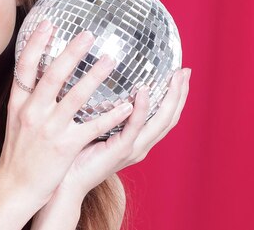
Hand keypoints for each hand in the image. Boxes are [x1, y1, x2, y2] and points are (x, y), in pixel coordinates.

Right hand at [0, 21, 137, 212]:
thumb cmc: (18, 152)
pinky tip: (127, 105)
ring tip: (111, 60)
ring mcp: (49, 129)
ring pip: (75, 97)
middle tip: (89, 34)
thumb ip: (26, 97)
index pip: (24, 67)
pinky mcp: (65, 146)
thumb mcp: (15, 120)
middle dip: (71, 53)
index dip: (34, 43)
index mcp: (18, 103)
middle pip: (52, 75)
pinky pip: (92, 126)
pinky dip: (111, 114)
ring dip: (95, 76)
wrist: (15, 186)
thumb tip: (34, 72)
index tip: (47, 24)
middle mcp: (31, 112)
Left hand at [60, 67, 190, 195]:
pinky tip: (143, 91)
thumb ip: (104, 109)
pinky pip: (135, 127)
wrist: (67, 181)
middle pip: (170, 118)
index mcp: (137, 141)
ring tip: (176, 77)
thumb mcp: (95, 126)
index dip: (175, 96)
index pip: (164, 116)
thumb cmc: (75, 152)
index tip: (181, 73)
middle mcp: (141, 145)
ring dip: (171, 98)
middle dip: (180, 94)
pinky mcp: (120, 150)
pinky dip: (142, 109)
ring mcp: (133, 149)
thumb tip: (99, 77)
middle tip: (186, 71)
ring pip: (161, 122)